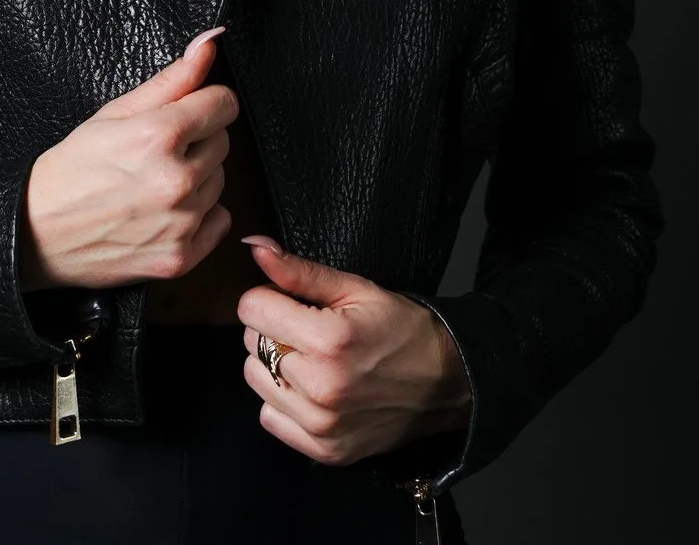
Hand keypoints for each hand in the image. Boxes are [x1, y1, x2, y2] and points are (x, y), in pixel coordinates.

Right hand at [18, 27, 236, 289]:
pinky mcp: (180, 257)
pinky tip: (164, 211)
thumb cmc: (69, 171)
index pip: (224, 104)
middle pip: (223, 142)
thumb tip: (210, 43)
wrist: (36, 234)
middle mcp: (176, 180)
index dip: (205, 103)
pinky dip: (199, 217)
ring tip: (153, 182)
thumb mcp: (113, 113)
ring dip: (197, 178)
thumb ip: (171, 79)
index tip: (189, 110)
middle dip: (196, 140)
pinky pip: (219, 222)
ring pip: (220, 182)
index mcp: (159, 135)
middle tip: (155, 151)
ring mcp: (180, 223)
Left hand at [235, 236, 473, 465]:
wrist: (447, 382)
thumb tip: (253, 247)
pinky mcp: (325, 450)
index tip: (291, 302)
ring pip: (256, 380)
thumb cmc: (402, 330)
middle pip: (251, 343)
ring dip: (273, 365)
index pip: (251, 309)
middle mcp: (321, 386)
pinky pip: (270, 417)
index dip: (268, 297)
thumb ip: (299, 271)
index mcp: (329, 340)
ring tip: (312, 360)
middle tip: (309, 331)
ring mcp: (322, 424)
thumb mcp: (357, 289)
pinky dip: (283, 402)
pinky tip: (313, 390)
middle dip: (273, 329)